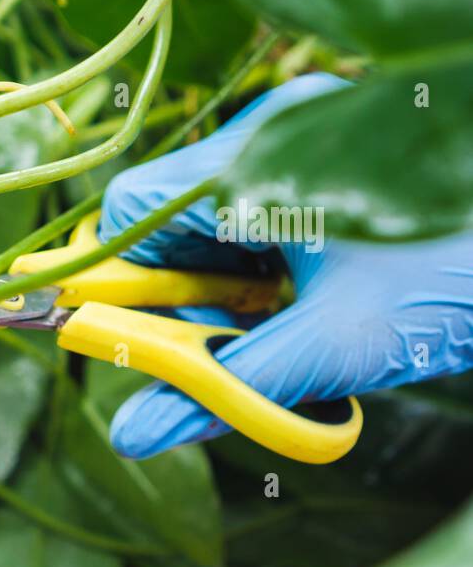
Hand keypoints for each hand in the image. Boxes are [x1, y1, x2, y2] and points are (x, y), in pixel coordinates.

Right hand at [98, 73, 472, 459]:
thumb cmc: (451, 281)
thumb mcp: (328, 348)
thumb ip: (222, 391)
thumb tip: (132, 435)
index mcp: (255, 156)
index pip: (129, 209)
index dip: (126, 283)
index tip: (153, 340)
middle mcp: (271, 130)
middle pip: (168, 219)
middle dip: (189, 295)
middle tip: (239, 344)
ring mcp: (303, 137)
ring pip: (213, 223)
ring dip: (229, 289)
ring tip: (292, 324)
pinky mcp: (330, 154)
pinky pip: (257, 214)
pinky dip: (264, 270)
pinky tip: (311, 296)